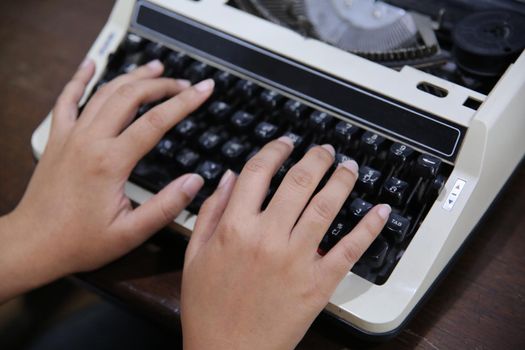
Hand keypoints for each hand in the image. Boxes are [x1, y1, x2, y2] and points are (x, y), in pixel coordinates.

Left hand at [0, 59, 213, 300]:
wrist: (32, 244)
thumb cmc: (79, 242)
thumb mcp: (130, 233)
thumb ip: (166, 206)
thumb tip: (195, 181)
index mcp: (110, 162)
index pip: (155, 121)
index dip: (185, 102)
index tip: (204, 89)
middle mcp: (89, 141)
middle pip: (131, 97)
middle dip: (162, 85)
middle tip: (185, 83)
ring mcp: (70, 136)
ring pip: (104, 92)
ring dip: (132, 76)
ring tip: (155, 68)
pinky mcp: (58, 138)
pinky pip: (67, 99)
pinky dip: (80, 78)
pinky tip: (90, 64)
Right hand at [181, 138, 390, 349]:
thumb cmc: (208, 309)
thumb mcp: (194, 256)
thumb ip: (209, 212)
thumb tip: (226, 177)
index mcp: (234, 228)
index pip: (258, 173)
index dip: (274, 151)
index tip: (285, 144)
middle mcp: (267, 237)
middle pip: (298, 182)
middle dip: (315, 158)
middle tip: (324, 150)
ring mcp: (296, 259)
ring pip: (326, 207)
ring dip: (342, 180)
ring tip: (349, 167)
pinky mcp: (318, 283)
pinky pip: (349, 250)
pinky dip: (368, 227)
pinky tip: (380, 210)